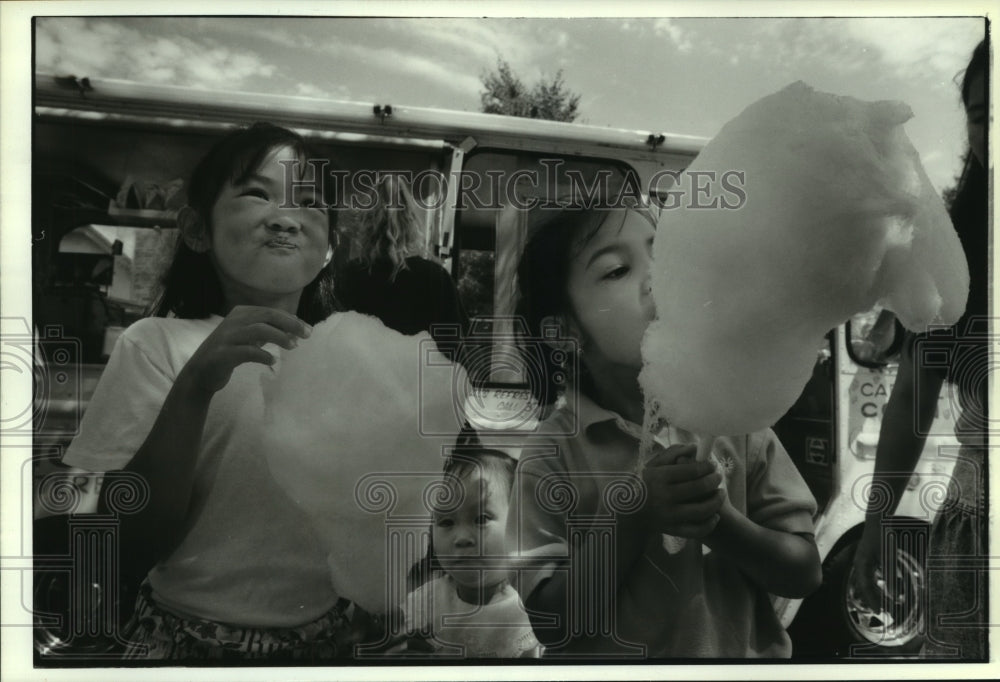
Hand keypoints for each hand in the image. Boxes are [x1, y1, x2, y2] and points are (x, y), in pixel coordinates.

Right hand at [177, 305, 311, 395]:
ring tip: (293, 346)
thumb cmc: (229, 353)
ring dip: (279, 337)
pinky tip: (273, 360)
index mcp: (241, 313)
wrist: (200, 373)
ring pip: (258, 330)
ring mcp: (227, 336)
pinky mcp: (222, 354)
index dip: (291, 319)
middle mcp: (233, 321)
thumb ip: (267, 331)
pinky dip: (262, 355)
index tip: (306, 329)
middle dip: (290, 324)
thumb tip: (294, 329)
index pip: (271, 312)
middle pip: (267, 316)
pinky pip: (247, 351)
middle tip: (307, 334)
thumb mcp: (249, 338)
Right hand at [642, 443, 723, 538]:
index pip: (691, 470)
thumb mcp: (652, 465)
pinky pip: (696, 530)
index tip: (713, 465)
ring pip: (702, 510)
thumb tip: (695, 447)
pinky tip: (714, 515)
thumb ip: (672, 453)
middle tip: (719, 476)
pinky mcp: (672, 530)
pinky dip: (709, 524)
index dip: (707, 466)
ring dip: (717, 501)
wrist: (626, 512)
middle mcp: (664, 496)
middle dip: (715, 480)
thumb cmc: (642, 484)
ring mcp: (669, 515)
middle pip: (699, 487)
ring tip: (721, 493)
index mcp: (659, 477)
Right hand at [849, 529, 886, 611]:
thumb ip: (891, 575)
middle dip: (874, 599)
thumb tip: (894, 594)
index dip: (872, 600)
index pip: (865, 587)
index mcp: (861, 564)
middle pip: (866, 586)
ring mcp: (863, 562)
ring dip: (877, 592)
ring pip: (868, 582)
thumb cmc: (882, 536)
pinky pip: (872, 576)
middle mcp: (860, 564)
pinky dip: (878, 583)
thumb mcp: (889, 556)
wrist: (877, 520)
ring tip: (885, 603)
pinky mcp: (868, 559)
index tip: (878, 611)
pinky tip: (886, 588)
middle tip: (884, 611)